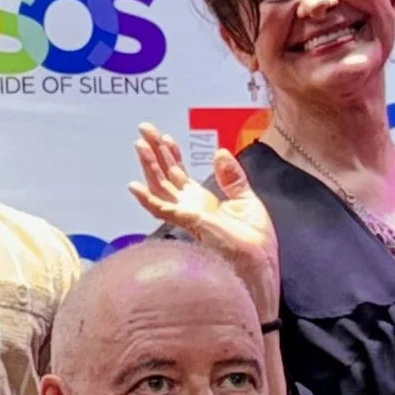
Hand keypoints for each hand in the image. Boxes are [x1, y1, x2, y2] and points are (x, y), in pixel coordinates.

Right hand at [130, 127, 280, 313]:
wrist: (258, 265)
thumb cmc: (254, 242)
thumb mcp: (247, 201)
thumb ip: (232, 178)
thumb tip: (220, 152)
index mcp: (202, 202)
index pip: (180, 173)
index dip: (171, 154)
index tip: (164, 136)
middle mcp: (189, 208)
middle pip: (166, 175)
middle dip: (155, 152)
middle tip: (144, 128)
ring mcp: (187, 216)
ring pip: (161, 186)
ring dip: (149, 166)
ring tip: (139, 144)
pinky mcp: (189, 223)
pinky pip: (163, 209)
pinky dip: (147, 198)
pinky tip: (135, 186)